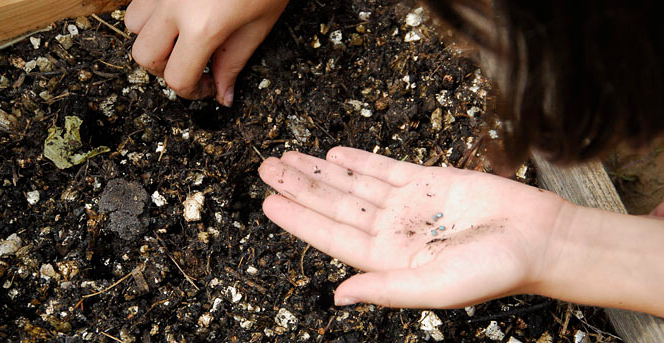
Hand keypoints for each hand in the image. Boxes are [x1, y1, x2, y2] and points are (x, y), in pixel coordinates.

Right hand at [125, 0, 287, 104]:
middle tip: (195, 66)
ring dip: (153, 39)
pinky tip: (179, 12)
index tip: (209, 87)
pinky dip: (152, 12)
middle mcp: (173, 7)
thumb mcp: (258, 25)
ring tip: (182, 37)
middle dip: (167, 70)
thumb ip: (234, 62)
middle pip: (146, 57)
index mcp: (203, 27)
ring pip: (133, 25)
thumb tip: (223, 95)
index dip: (193, 91)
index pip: (177, 78)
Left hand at [258, 147, 568, 307]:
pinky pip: (384, 169)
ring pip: (353, 184)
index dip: (298, 218)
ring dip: (321, 171)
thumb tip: (338, 295)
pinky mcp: (428, 182)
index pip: (331, 237)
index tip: (269, 201)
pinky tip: (335, 155)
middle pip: (335, 206)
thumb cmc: (496, 270)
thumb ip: (385, 290)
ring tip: (289, 157)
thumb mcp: (436, 287)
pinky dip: (359, 161)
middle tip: (267, 168)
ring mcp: (408, 205)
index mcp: (388, 259)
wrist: (541, 239)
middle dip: (300, 186)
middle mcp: (392, 231)